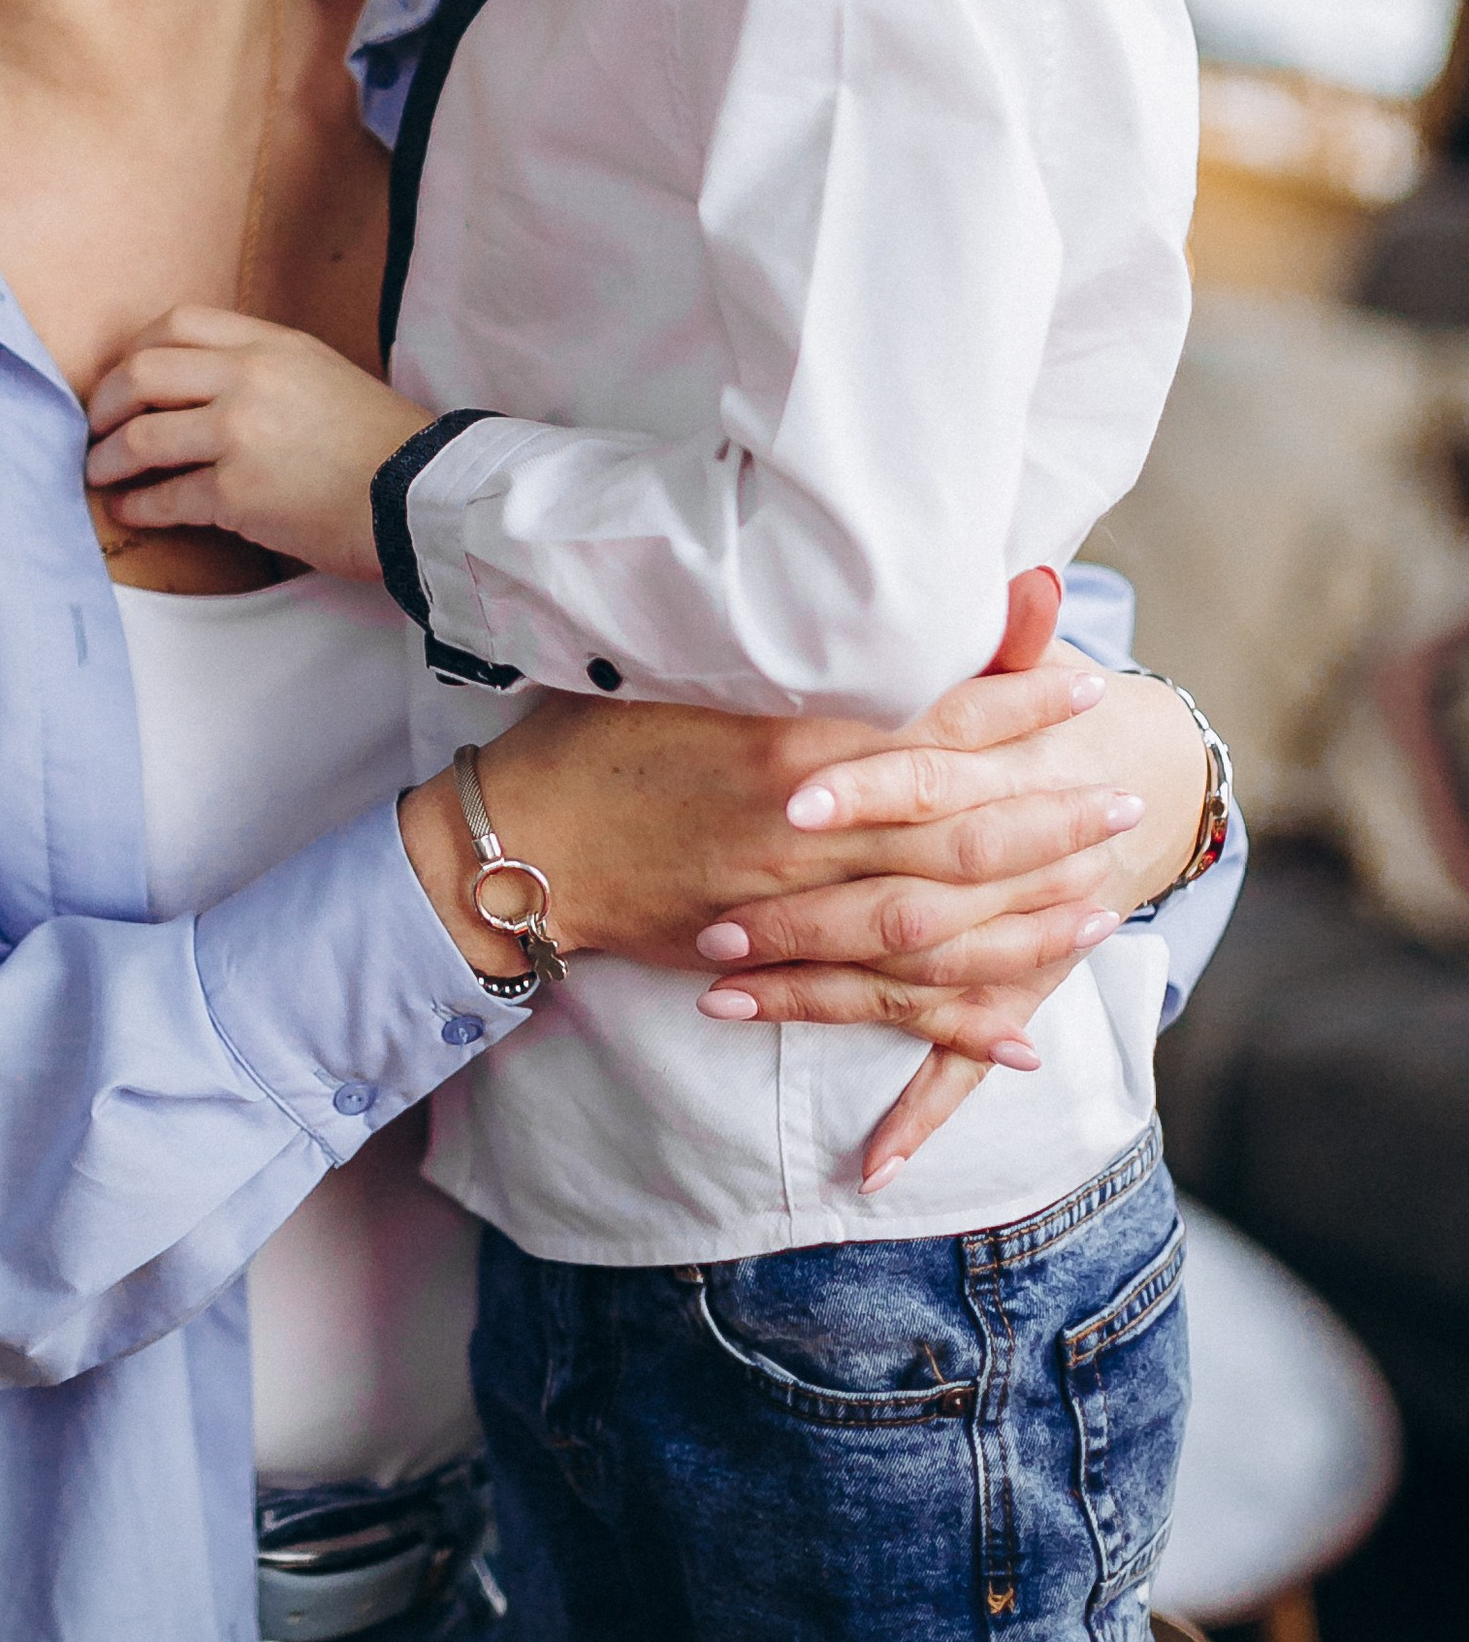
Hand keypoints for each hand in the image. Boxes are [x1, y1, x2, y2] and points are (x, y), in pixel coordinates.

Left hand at [85, 308, 425, 579]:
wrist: (421, 495)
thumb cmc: (381, 443)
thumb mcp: (322, 375)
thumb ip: (263, 369)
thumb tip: (201, 389)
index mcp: (272, 343)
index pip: (177, 323)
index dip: (135, 350)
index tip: (122, 377)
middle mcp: (250, 378)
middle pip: (142, 372)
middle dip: (105, 403)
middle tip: (95, 427)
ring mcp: (240, 434)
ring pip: (142, 436)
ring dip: (109, 457)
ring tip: (99, 472)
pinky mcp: (239, 493)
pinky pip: (166, 496)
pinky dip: (138, 504)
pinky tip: (131, 509)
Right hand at [398, 648, 1141, 1001]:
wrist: (517, 845)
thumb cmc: (593, 739)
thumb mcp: (681, 667)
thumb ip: (777, 648)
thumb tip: (858, 607)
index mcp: (785, 745)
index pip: (923, 725)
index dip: (1009, 709)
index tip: (1079, 690)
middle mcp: (798, 832)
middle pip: (951, 831)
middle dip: (1047, 819)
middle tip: (1125, 804)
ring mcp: (785, 909)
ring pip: (933, 923)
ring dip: (1026, 920)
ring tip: (1104, 905)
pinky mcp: (769, 963)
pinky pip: (879, 1004)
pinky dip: (954, 1024)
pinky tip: (1023, 1034)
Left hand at [684, 652, 1208, 1185]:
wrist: (1132, 780)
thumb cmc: (1043, 710)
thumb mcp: (1014, 664)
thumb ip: (998, 630)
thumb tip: (1022, 569)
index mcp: (993, 777)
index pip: (925, 780)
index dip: (863, 787)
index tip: (784, 798)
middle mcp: (1000, 870)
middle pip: (899, 899)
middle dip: (800, 918)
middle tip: (709, 928)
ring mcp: (1008, 943)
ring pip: (906, 980)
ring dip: (813, 993)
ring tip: (717, 997)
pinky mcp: (1007, 991)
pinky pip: (960, 1061)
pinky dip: (920, 1114)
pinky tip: (869, 1168)